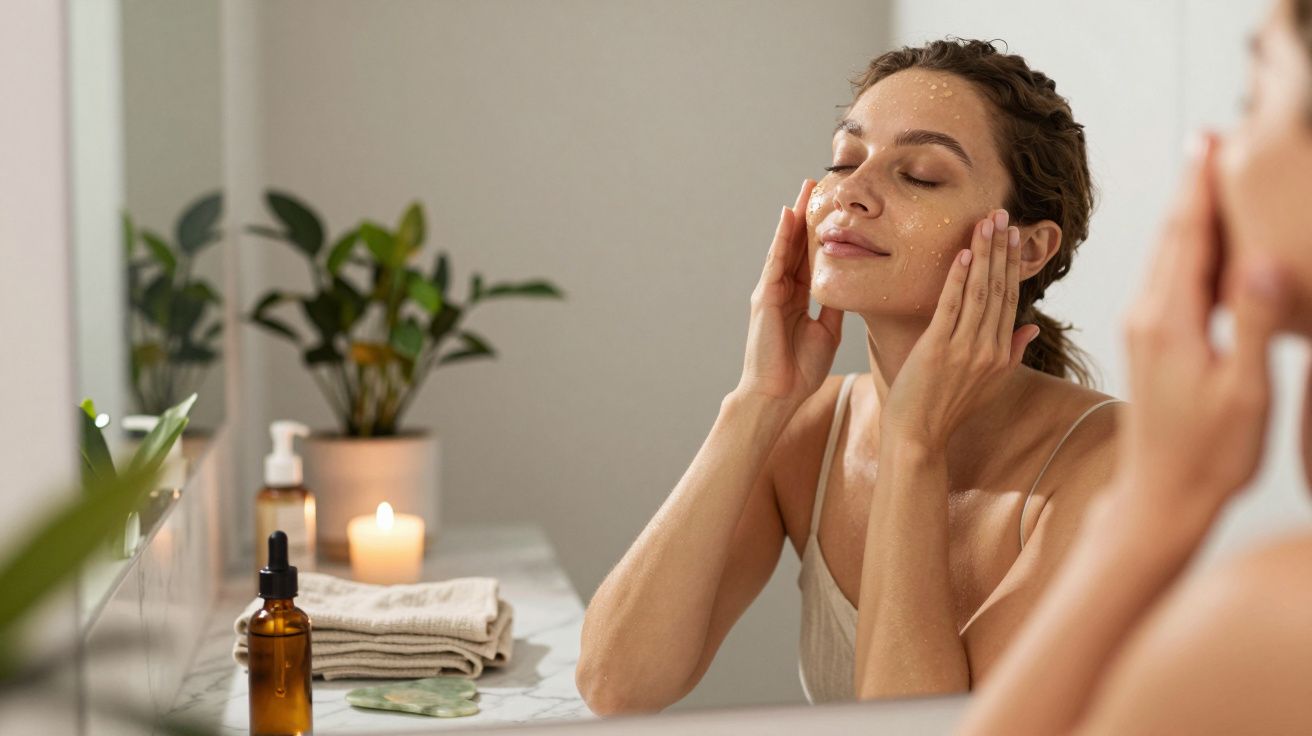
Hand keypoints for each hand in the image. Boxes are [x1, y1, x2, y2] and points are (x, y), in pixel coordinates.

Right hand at [735, 179, 844, 408]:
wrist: (777, 395)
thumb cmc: (799, 371)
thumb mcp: (827, 332)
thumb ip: (834, 307)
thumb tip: (850, 286)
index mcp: (798, 298)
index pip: (810, 258)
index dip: (821, 233)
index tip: (833, 210)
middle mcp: (783, 290)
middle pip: (797, 245)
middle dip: (807, 215)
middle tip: (818, 184)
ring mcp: (771, 292)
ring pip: (786, 247)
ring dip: (795, 217)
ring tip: (805, 190)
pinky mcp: (765, 297)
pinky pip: (775, 261)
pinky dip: (782, 238)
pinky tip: (789, 216)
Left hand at [879, 209, 1038, 448]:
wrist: (918, 437)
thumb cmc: (946, 410)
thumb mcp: (988, 385)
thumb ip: (1011, 355)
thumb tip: (1030, 329)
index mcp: (1001, 355)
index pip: (1011, 300)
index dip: (1012, 265)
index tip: (1013, 236)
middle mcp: (989, 349)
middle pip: (1000, 289)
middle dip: (1002, 250)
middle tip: (1003, 215)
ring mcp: (965, 349)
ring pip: (981, 292)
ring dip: (985, 254)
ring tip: (987, 223)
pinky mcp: (939, 349)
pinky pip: (952, 306)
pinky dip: (960, 278)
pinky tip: (965, 253)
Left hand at [1116, 132, 1284, 517]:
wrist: (1160, 498)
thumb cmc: (1208, 455)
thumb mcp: (1243, 393)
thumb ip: (1249, 325)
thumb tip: (1259, 262)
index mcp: (1169, 321)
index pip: (1186, 238)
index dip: (1200, 188)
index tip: (1209, 142)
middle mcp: (1146, 316)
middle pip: (1170, 238)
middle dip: (1192, 189)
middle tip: (1210, 141)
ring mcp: (1142, 329)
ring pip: (1164, 257)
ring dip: (1185, 215)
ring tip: (1205, 177)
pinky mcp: (1146, 343)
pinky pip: (1162, 280)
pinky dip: (1181, 250)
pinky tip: (1200, 244)